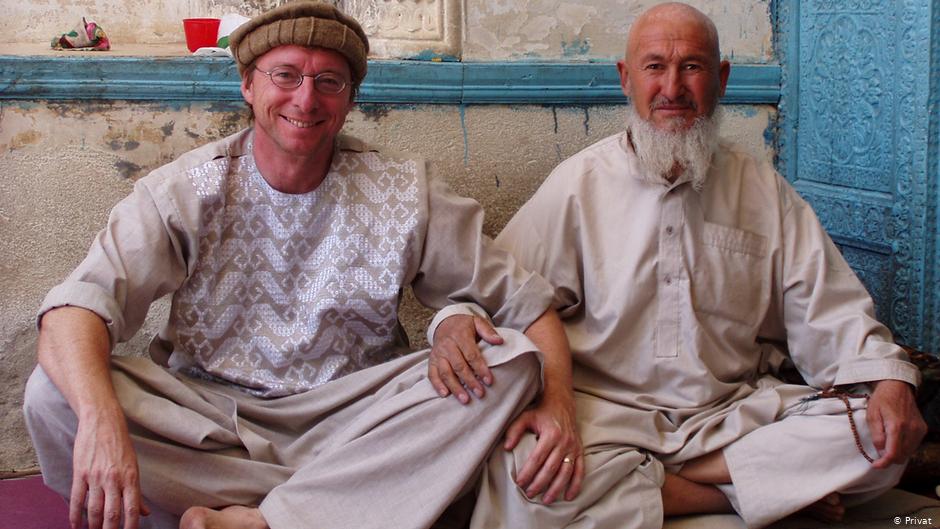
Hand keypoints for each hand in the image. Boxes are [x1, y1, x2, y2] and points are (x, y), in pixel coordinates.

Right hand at [71, 405, 148, 528]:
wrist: (102, 422)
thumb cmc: (120, 444)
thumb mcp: (133, 466)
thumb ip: (136, 492)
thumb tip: (145, 512)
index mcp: (130, 478)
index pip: (131, 509)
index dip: (130, 527)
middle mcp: (114, 479)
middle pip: (111, 514)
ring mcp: (96, 477)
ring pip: (94, 510)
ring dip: (94, 526)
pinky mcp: (80, 473)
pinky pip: (77, 499)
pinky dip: (75, 515)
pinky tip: (76, 526)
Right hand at [429, 314, 502, 403]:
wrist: (445, 323)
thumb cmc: (464, 326)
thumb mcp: (477, 322)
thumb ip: (488, 331)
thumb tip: (500, 341)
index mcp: (460, 336)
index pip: (471, 355)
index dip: (480, 369)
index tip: (489, 381)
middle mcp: (447, 345)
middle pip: (459, 366)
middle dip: (469, 381)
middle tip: (480, 393)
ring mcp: (438, 354)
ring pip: (445, 372)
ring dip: (455, 387)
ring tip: (465, 399)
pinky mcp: (432, 360)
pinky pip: (432, 374)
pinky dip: (437, 385)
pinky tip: (445, 395)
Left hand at [504, 397, 583, 503]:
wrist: (561, 402)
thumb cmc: (541, 411)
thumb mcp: (525, 416)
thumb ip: (514, 430)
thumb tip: (506, 448)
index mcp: (550, 434)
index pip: (537, 458)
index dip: (528, 472)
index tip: (519, 482)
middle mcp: (564, 442)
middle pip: (551, 468)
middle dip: (540, 483)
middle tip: (529, 494)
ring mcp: (573, 447)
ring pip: (566, 472)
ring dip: (557, 488)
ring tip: (546, 500)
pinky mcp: (580, 450)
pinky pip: (580, 470)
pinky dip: (576, 484)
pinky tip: (569, 496)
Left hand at [866, 379, 926, 468]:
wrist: (897, 386)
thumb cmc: (881, 400)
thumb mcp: (872, 416)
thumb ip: (877, 435)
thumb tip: (881, 452)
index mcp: (897, 426)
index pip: (893, 453)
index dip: (883, 463)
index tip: (875, 465)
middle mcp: (911, 429)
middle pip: (901, 456)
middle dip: (889, 459)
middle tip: (878, 454)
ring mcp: (919, 430)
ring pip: (908, 453)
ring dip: (896, 453)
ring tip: (885, 443)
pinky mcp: (923, 429)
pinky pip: (913, 445)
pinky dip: (903, 447)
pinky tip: (895, 440)